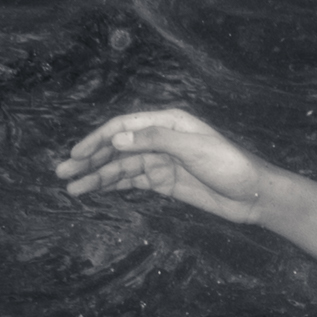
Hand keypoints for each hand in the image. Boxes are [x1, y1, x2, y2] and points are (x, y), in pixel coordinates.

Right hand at [54, 107, 274, 224]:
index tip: (76, 154)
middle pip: (117, 147)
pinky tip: (95, 191)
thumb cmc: (230, 165)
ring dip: (96, 176)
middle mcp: (160, 138)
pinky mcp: (165, 182)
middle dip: (89, 159)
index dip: (97, 139)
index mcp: (167, 122)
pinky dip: (113, 185)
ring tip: (72, 188)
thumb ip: (155, 141)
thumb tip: (116, 139)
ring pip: (121, 167)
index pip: (123, 127)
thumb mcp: (194, 148)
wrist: (254, 195)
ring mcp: (161, 161)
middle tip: (62, 173)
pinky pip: (132, 181)